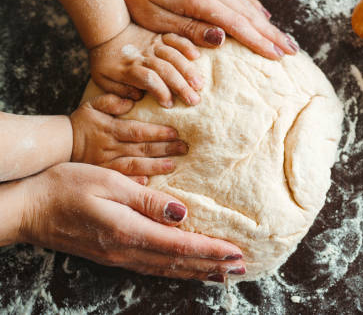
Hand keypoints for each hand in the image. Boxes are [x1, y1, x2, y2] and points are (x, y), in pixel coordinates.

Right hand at [17, 163, 245, 281]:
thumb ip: (147, 200)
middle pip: (179, 262)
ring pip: (167, 269)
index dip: (211, 250)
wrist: (28, 207)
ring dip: (198, 271)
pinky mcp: (113, 255)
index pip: (181, 245)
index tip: (236, 253)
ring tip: (223, 273)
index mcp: (129, 232)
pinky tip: (186, 268)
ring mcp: (119, 256)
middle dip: (212, 265)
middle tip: (241, 267)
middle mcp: (127, 251)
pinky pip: (153, 267)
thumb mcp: (109, 183)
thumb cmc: (66, 186)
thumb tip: (181, 213)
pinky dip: (176, 270)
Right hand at [70, 93, 187, 178]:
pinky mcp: (103, 177)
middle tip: (185, 148)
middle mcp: (110, 147)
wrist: (58, 144)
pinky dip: (133, 183)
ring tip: (173, 165)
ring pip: (134, 166)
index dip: (157, 132)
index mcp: (110, 129)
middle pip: (141, 148)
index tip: (176, 132)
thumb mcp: (92, 106)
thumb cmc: (81, 123)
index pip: (137, 131)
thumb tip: (131, 101)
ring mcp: (106, 164)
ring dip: (155, 166)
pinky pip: (120, 181)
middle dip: (165, 148)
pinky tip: (147, 184)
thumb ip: (111, 100)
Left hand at [89, 23, 203, 107]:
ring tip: (199, 84)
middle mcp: (144, 56)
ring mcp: (153, 45)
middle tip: (194, 100)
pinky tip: (196, 56)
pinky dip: (186, 45)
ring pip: (173, 56)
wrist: (107, 31)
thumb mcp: (103, 79)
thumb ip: (119, 90)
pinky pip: (174, 38)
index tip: (169, 105)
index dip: (160, 91)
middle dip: (181, 86)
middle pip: (165, 70)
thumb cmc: (107, 61)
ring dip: (188, 70)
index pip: (148, 79)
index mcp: (129, 68)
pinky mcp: (160, 37)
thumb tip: (138, 97)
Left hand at [114, 0, 298, 58]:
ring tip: (284, 39)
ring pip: (246, 2)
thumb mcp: (156, 19)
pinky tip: (263, 16)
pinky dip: (252, 6)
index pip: (237, 24)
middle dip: (272, 34)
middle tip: (293, 52)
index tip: (278, 56)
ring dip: (267, 23)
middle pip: (248, 13)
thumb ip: (190, 29)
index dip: (260, 42)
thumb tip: (223, 38)